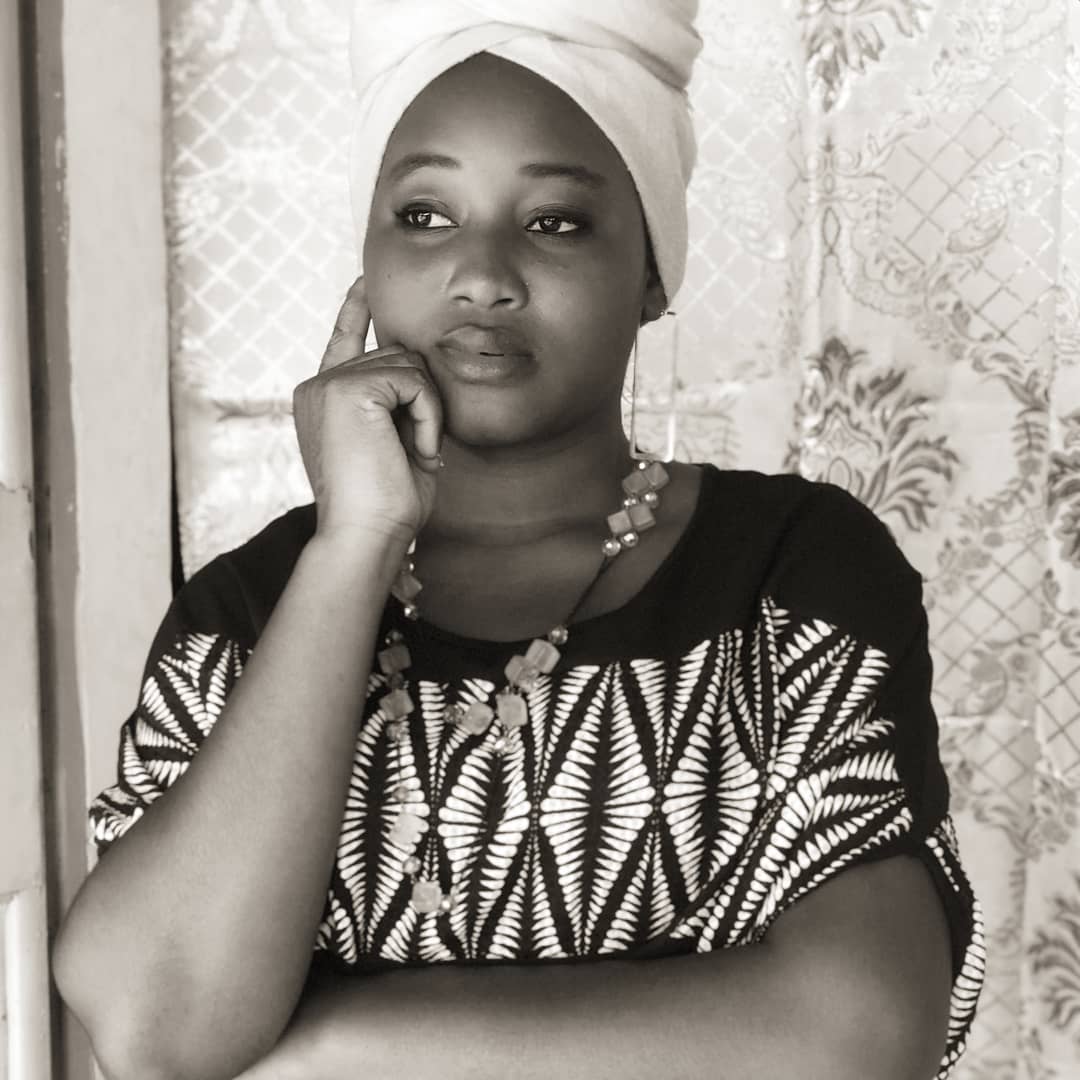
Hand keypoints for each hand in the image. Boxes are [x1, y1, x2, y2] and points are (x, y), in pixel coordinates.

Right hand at [293, 277, 442, 544]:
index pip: (343, 342)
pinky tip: (416, 448)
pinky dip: (428, 415)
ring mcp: (328, 384)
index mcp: (323, 399)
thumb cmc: (386, 504)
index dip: (355, 310)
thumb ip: (400, 404)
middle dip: (421, 401)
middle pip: (395, 357)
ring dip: (427, 412)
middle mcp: (318, 385)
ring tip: (414, 453)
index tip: (365, 283)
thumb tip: (423, 374)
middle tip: (415, 452)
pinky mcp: (346, 388)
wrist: (365, 534)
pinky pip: (414, 381)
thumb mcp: (396, 443)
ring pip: (409, 366)